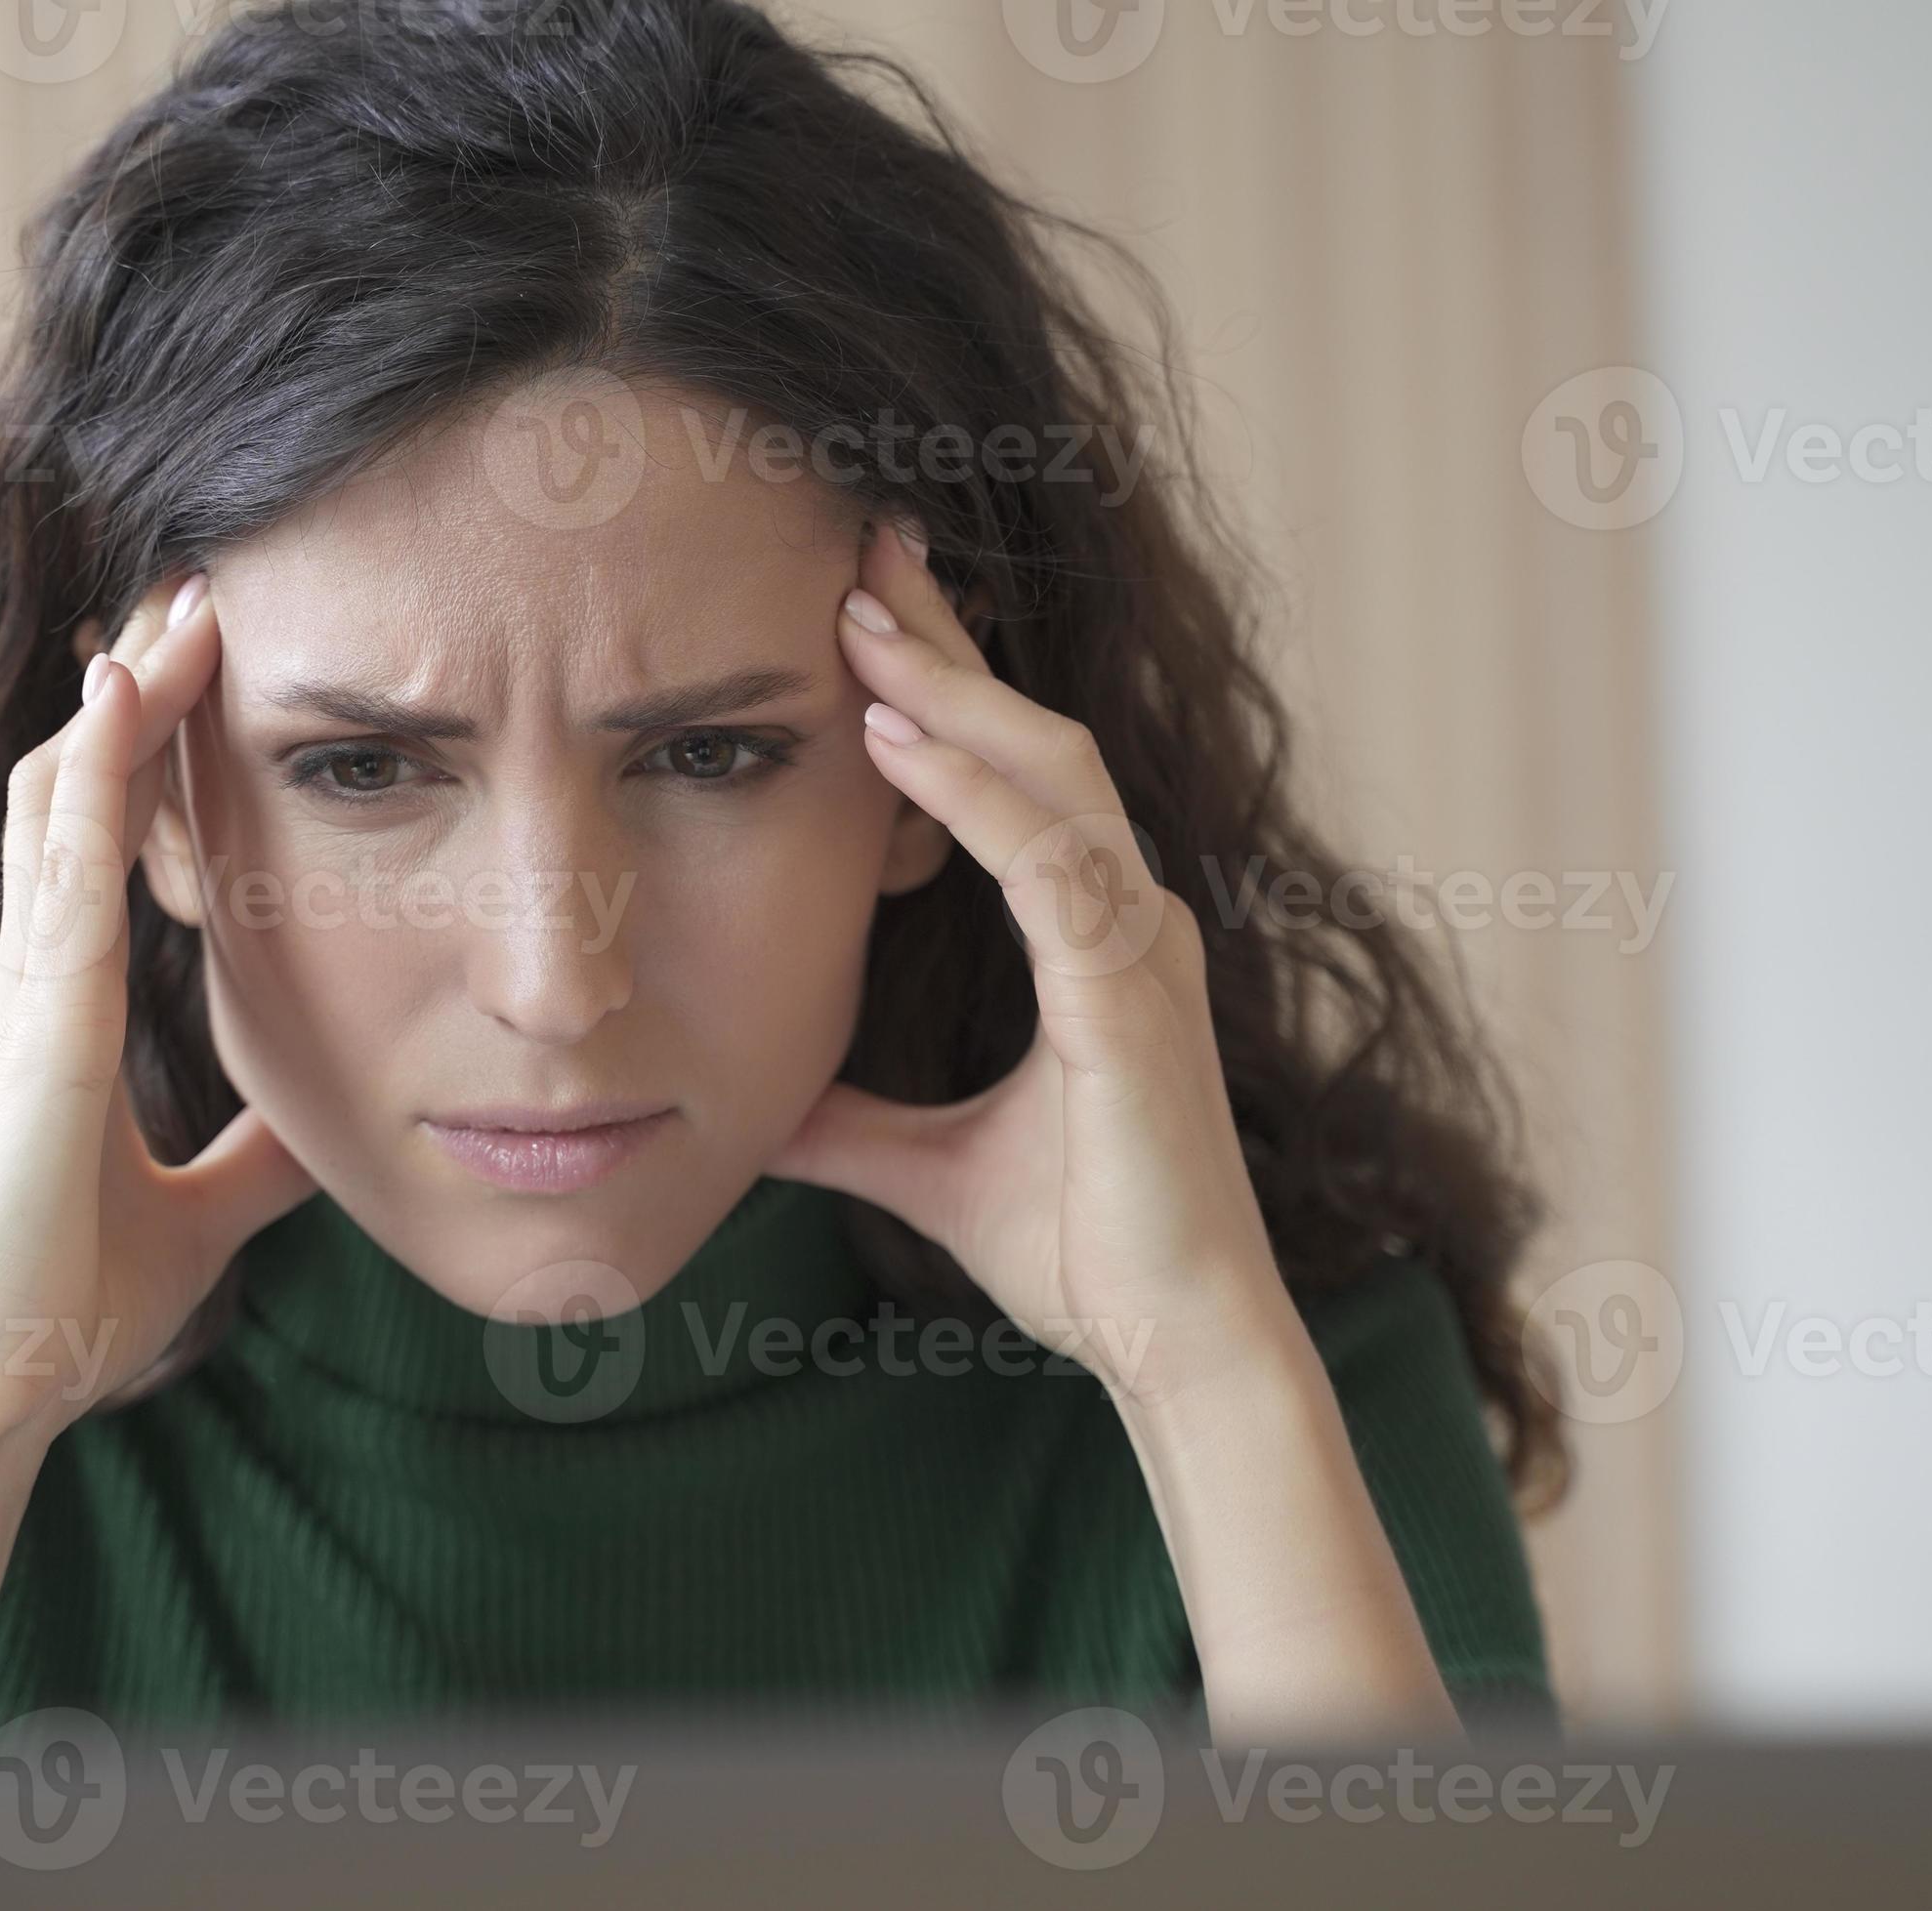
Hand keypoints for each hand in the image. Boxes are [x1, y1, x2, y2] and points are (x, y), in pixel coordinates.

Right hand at [0, 574, 319, 1438]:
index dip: (141, 756)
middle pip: (75, 792)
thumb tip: (321, 1130)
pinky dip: (97, 776)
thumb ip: (248, 1162)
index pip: (99, 846)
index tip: (201, 679)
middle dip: (135, 695)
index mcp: (56, 1012)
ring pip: (64, 801)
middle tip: (200, 596)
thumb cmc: (63, 1304)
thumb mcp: (198, 1212)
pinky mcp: (35, 1022)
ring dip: (124, 701)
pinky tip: (127, 698)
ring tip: (183, 603)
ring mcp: (24, 991)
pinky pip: (66, 869)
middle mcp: (29, 980)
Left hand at [771, 521, 1289, 1403]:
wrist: (1170, 1339)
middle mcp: (1129, 917)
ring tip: (854, 615)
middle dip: (947, 642)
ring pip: (1050, 770)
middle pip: (1035, 735)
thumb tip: (760, 1110)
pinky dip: (970, 791)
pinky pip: (1047, 860)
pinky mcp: (1130, 994)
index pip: (1016, 773)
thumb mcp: (927, 1163)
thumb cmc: (1082, 1249)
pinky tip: (892, 737)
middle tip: (858, 551)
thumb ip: (850, 1123)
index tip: (862, 615)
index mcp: (1094, 935)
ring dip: (948, 687)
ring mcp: (1140, 945)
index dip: (944, 688)